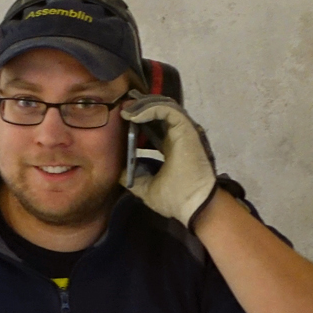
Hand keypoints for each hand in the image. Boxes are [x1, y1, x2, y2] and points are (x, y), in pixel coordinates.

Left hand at [121, 96, 218, 226]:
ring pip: (163, 106)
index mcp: (171, 147)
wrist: (194, 206)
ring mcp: (183, 131)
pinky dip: (149, 109)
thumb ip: (133, 177)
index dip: (140, 120)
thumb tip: (118, 170)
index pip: (155, 126)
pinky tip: (134, 116)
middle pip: (159, 112)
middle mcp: (178, 136)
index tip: (123, 121)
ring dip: (143, 106)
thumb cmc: (176, 199)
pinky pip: (167, 110)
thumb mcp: (146, 189)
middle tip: (122, 110)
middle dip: (140, 108)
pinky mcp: (185, 129)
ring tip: (126, 111)